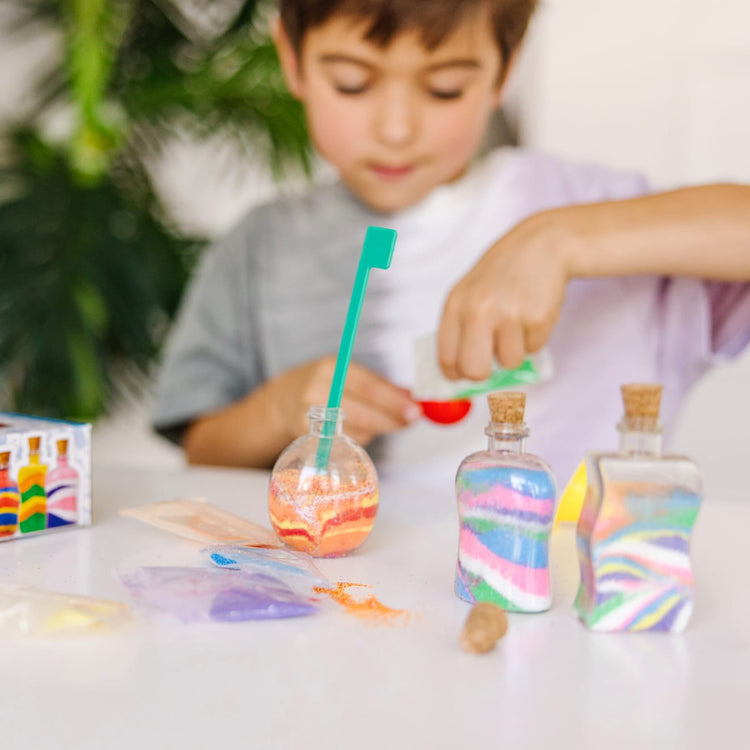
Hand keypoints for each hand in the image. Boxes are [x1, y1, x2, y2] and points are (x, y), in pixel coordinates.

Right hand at [268, 356, 421, 445]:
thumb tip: (412, 399)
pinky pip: (344, 442)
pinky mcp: (307, 437)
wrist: (281, 401)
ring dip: (376, 429)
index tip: (415, 410)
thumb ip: (379, 386)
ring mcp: (310, 416)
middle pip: (363, 412)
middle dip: (391, 419)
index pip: (369, 387)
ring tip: (380, 422)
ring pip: (356, 430)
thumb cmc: (324, 385)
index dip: (394, 401)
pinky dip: (360, 438)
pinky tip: (360, 430)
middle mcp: (317, 390)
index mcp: (331, 369)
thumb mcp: (347, 374)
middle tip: (409, 421)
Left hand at [438, 213, 570, 378]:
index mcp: (455, 304)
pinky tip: (532, 313)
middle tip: (491, 362)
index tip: (461, 375)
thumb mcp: (471, 292)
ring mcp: (508, 315)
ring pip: (509, 363)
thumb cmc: (502, 273)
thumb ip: (462, 328)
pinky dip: (535, 337)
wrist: (542, 244)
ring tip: (516, 323)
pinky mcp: (537, 318)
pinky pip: (534, 349)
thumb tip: (462, 373)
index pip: (446, 356)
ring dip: (515, 350)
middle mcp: (478, 310)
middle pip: (474, 371)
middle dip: (484, 375)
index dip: (454, 373)